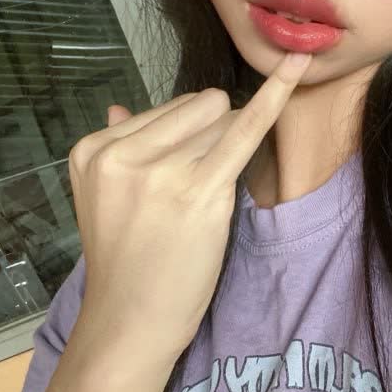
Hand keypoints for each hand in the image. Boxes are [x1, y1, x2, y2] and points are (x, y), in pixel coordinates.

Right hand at [67, 52, 312, 365]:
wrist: (130, 322)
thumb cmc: (126, 262)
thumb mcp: (103, 198)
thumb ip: (117, 147)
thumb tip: (117, 105)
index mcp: (94, 148)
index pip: (167, 110)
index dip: (189, 136)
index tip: (181, 175)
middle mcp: (122, 155)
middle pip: (198, 109)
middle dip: (213, 135)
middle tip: (197, 189)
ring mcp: (160, 173)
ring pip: (222, 123)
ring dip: (231, 149)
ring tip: (202, 200)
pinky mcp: (201, 194)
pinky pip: (246, 131)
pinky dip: (275, 97)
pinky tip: (296, 69)